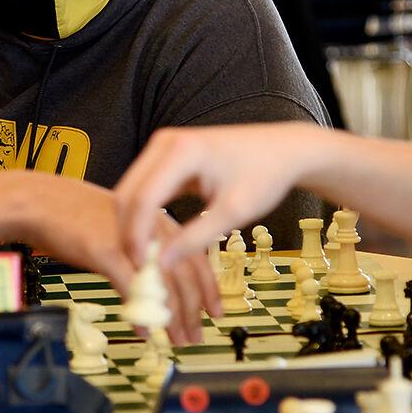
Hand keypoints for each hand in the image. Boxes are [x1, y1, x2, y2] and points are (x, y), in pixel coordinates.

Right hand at [0, 171, 219, 344]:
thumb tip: (157, 281)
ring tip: (177, 340)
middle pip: (184, 274)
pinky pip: (131, 288)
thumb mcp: (120, 229)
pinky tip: (143, 332)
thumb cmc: (76, 216)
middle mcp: (149, 229)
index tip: (214, 312)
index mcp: (157, 220)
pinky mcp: (107, 251)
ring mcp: (129, 240)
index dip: (208, 288)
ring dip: (173, 317)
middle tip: (198, 335)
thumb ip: (142, 251)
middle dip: (194, 309)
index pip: (194, 256)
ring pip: (163, 284)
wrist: (40, 203)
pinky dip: (140, 313)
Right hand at [115, 123, 330, 264]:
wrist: (283, 150)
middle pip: (128, 193)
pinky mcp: (167, 158)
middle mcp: (165, 143)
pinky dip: (143, 215)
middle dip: (128, 233)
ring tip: (141, 260)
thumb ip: (196, 238)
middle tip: (136, 269)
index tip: (140, 268)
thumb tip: (161, 264)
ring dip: (132, 226)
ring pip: (131, 192)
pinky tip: (150, 242)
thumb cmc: (265, 176)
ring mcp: (163, 147)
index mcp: (181, 151)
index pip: (143, 198)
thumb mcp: (234, 212)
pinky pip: (144, 189)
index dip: (136, 236)